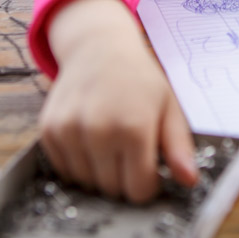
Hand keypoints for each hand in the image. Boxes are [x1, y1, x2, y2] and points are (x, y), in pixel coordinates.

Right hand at [38, 0, 196, 202]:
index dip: (148, 184)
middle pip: (112, 190)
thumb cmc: (138, 79)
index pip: (139, 190)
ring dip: (99, 172)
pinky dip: (77, 163)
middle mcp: (98, 131)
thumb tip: (190, 181)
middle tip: (130, 150)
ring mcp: (69, 131)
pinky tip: (90, 138)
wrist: (98, 47)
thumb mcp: (169, 107)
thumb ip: (179, 147)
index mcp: (134, 128)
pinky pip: (64, 169)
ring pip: (86, 183)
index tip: (149, 167)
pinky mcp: (49, 130)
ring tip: (110, 141)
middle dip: (124, 178)